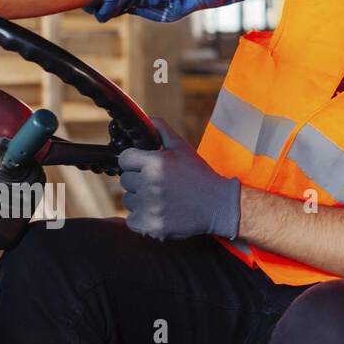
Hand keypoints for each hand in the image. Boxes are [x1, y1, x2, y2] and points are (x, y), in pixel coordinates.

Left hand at [119, 117, 240, 241]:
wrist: (219, 205)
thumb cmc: (200, 175)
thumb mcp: (183, 148)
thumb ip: (162, 131)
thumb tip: (147, 118)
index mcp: (155, 163)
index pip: (125, 159)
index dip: (135, 161)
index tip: (146, 166)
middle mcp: (149, 184)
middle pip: (125, 180)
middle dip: (139, 180)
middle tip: (161, 183)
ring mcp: (149, 206)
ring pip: (128, 200)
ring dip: (140, 199)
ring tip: (163, 198)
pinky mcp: (150, 225)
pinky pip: (132, 220)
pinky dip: (143, 218)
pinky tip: (161, 211)